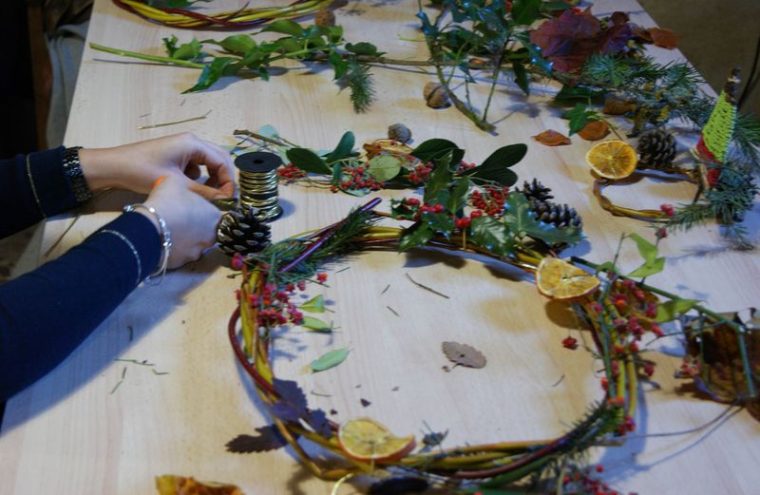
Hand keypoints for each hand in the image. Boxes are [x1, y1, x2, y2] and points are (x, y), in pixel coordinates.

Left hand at [79, 132, 234, 199]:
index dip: (229, 181)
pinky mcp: (177, 155)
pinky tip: (191, 189)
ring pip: (209, 163)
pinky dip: (200, 178)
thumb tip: (225, 202)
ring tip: (210, 196)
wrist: (113, 167)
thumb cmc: (142, 172)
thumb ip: (203, 193)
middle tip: (224, 199)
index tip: (229, 200)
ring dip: (213, 179)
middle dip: (224, 179)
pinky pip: (197, 165)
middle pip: (219, 159)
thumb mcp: (175, 184)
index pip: (223, 161)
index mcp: (193, 143)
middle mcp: (192, 142)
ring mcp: (184, 147)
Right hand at [138, 175, 221, 268]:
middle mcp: (212, 236)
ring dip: (186, 239)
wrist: (150, 228)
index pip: (214, 213)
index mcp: (215, 216)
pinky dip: (175, 249)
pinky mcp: (184, 263)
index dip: (200, 210)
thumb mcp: (175, 182)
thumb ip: (185, 187)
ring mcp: (198, 251)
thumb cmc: (167, 201)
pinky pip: (181, 254)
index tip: (188, 208)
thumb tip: (182, 191)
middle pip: (206, 230)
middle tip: (178, 219)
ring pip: (195, 244)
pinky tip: (163, 241)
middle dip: (195, 226)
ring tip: (169, 231)